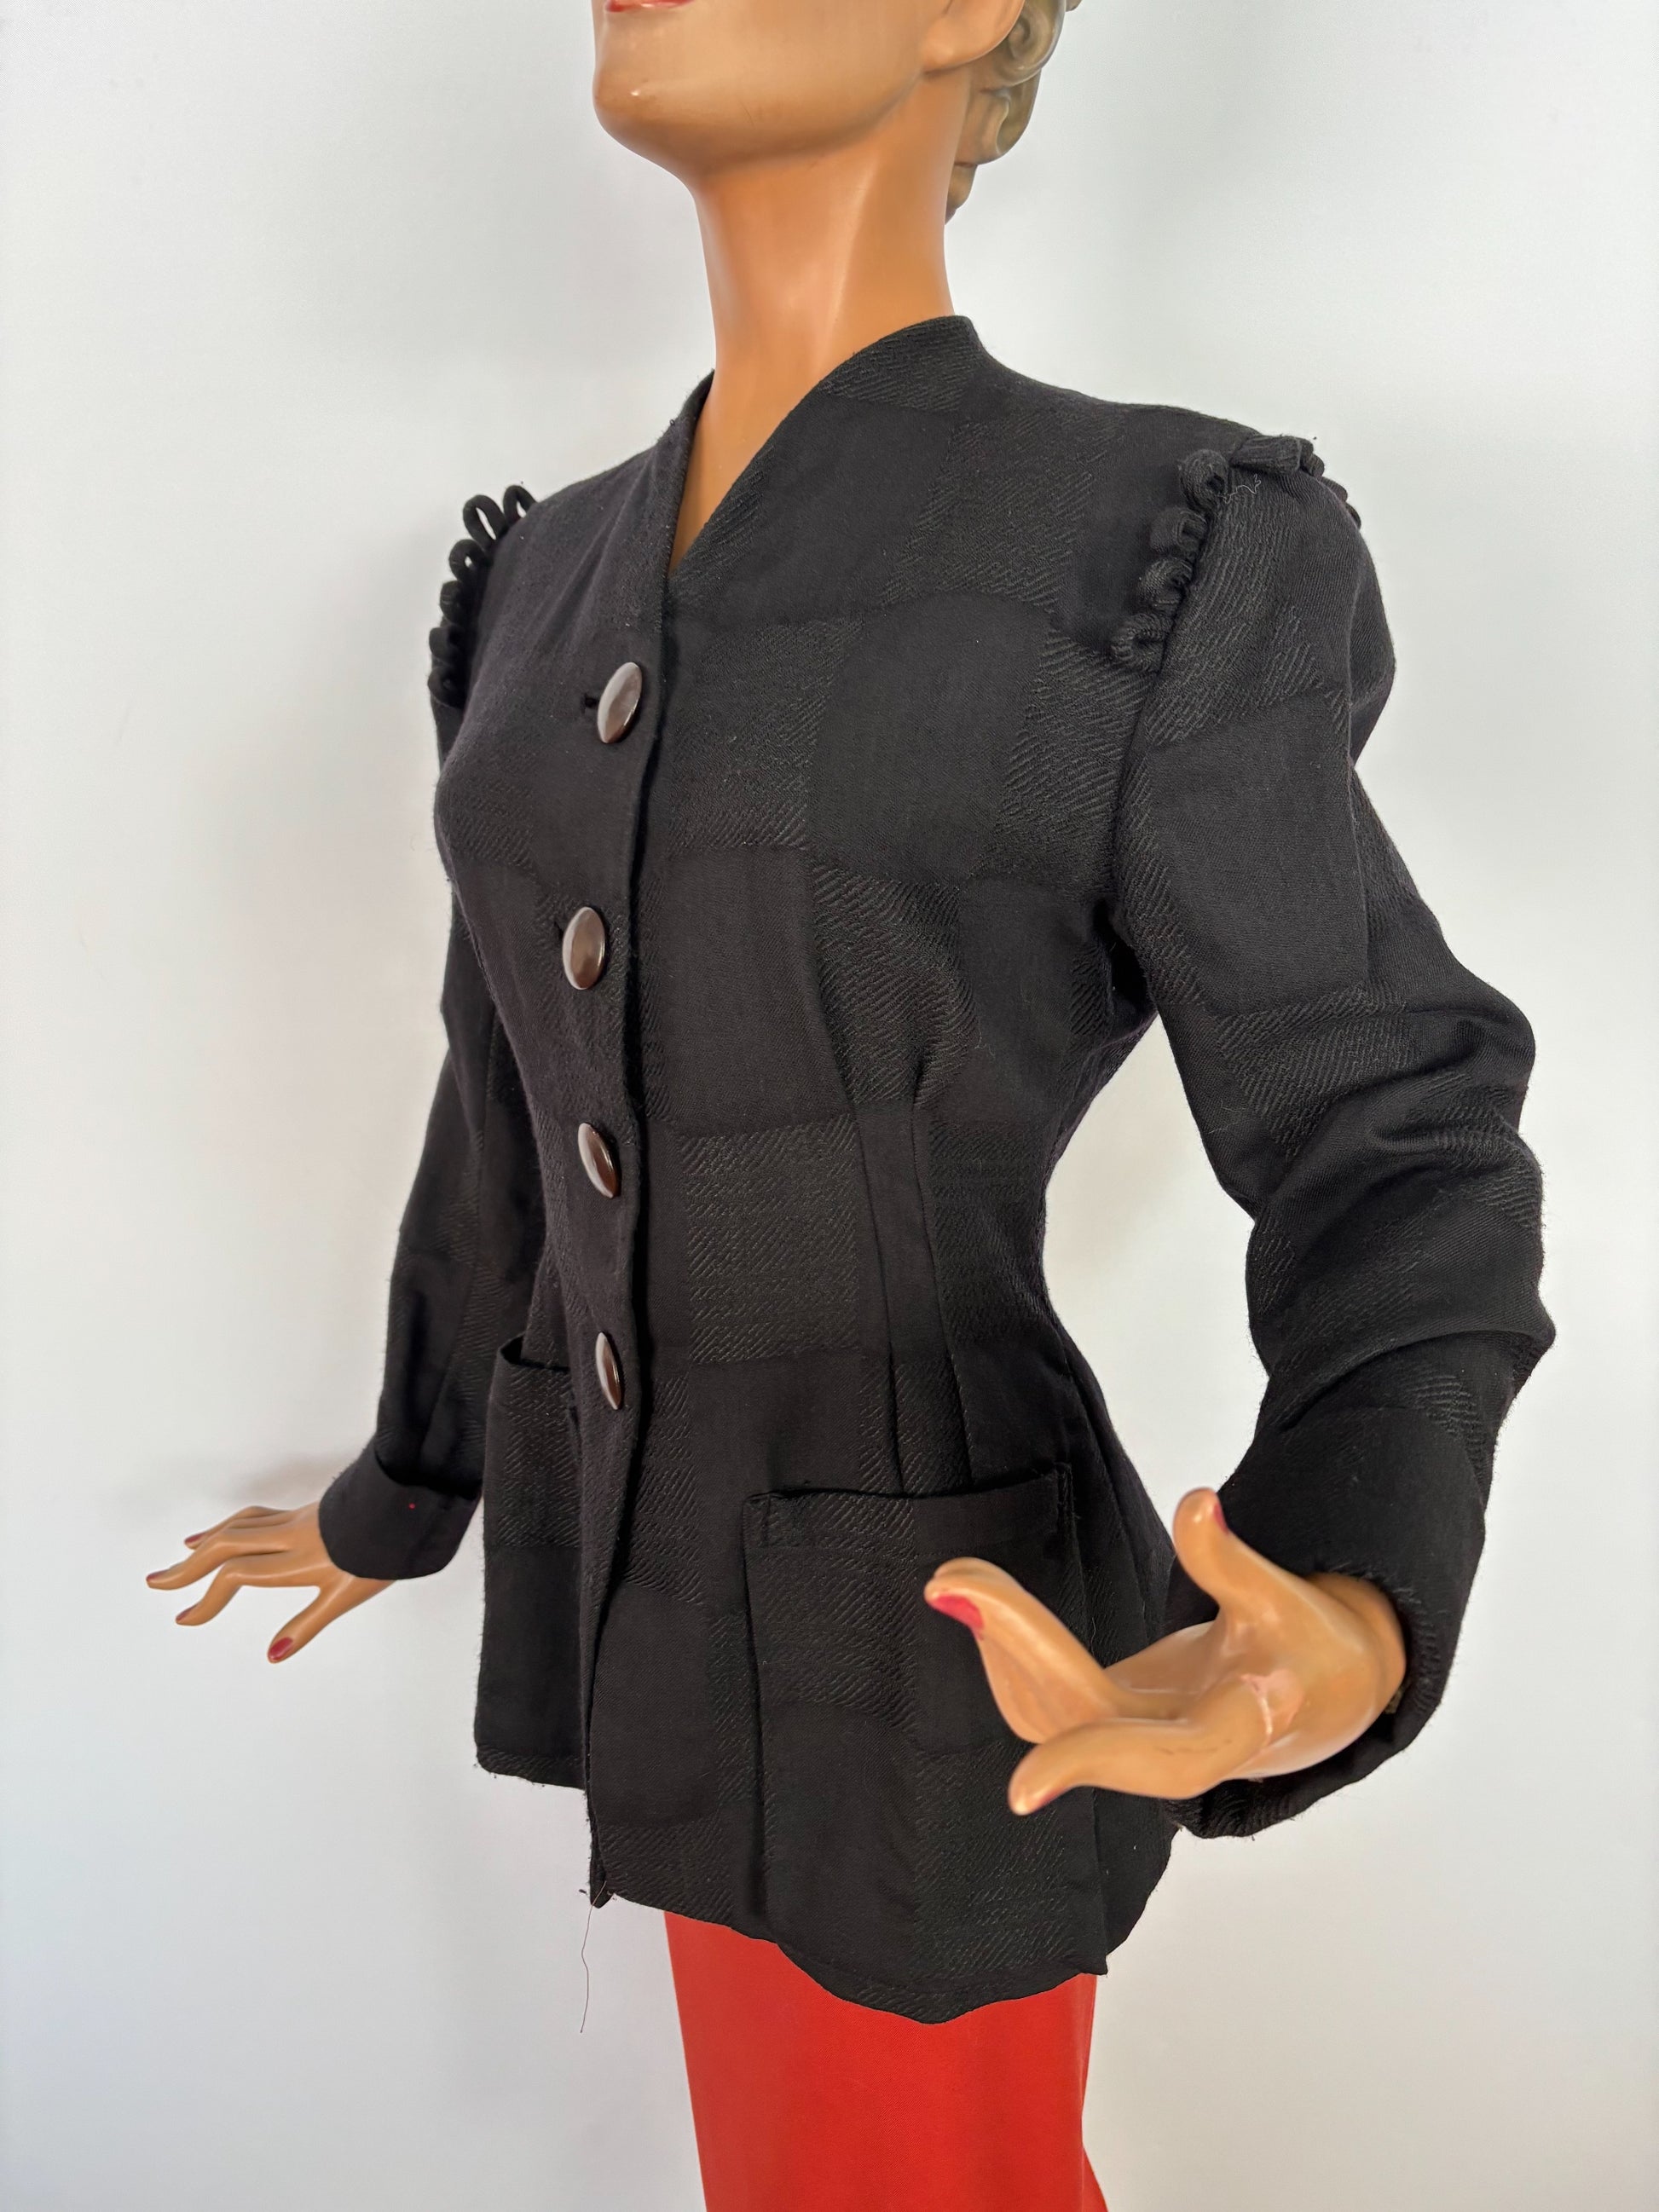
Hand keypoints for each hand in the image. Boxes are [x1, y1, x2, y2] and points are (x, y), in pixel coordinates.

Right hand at [146, 1502, 389, 1662]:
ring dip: (204, 1544)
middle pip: (225, 1547)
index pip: (236, 1575)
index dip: (206, 1599)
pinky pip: (254, 1517)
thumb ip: (307, 1625)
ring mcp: (294, 1521)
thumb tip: (271, 1655)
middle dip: (188, 1568)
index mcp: (296, 1560)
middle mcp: (288, 1536)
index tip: (185, 1618)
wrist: (406, 1509)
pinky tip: (223, 1530)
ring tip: (181, 1559)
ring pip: (237, 1528)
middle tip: (156, 1583)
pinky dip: (230, 1526)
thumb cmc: (383, 1554)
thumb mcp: (347, 1597)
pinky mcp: (303, 1513)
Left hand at [923, 1488, 1405, 1813]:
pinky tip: (988, 1606)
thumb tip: (1196, 1502)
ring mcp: (1135, 1739)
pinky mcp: (1113, 1719)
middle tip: (952, 1579)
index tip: (1018, 1788)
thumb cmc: (1310, 1647)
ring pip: (1052, 1714)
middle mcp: (1174, 1750)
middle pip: (1081, 1716)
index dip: (1095, 1767)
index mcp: (1235, 1732)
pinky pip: (1049, 1701)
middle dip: (1017, 1646)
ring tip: (958, 1578)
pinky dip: (1012, 1653)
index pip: (1165, 1760)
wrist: (1320, 1690)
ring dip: (1000, 1646)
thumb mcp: (1289, 1600)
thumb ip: (1233, 1561)